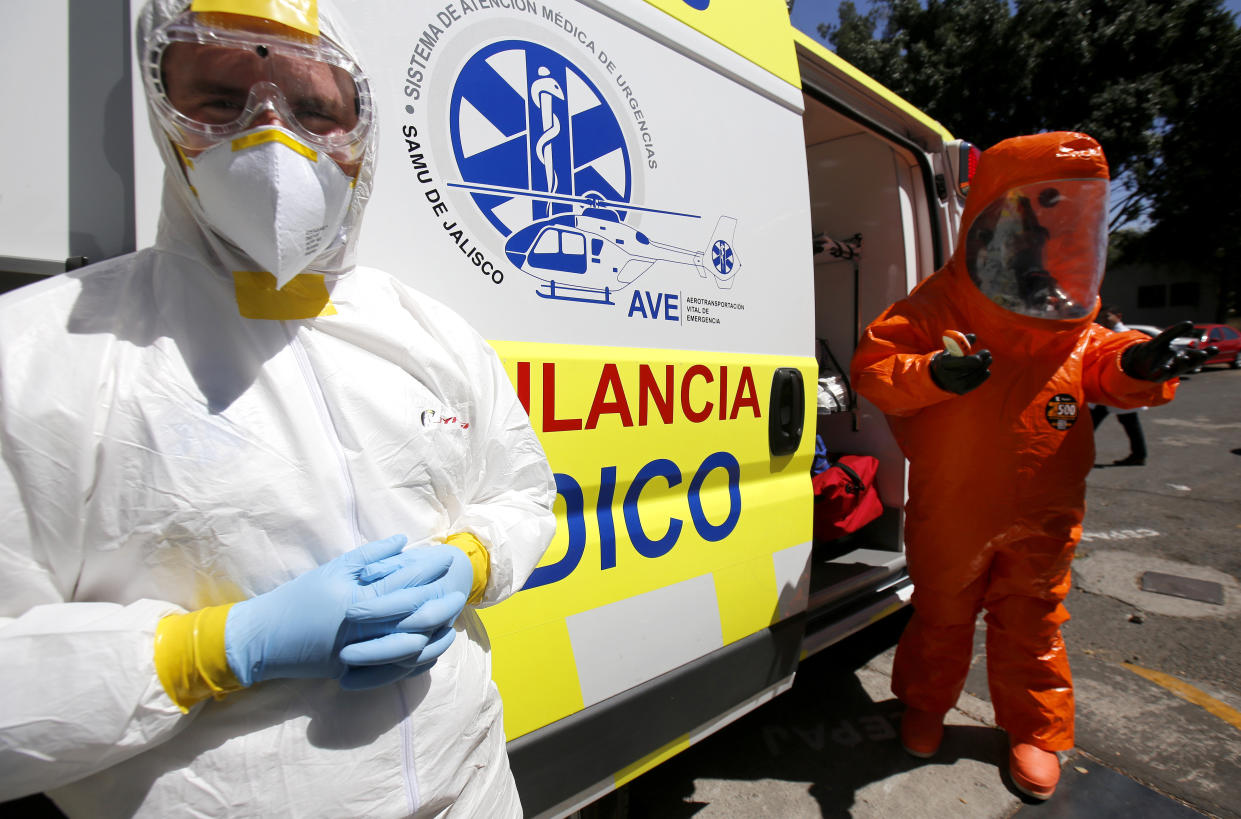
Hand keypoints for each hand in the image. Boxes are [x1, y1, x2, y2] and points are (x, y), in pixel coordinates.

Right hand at [224, 535, 452, 686]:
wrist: (262, 639)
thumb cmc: (298, 598)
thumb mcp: (332, 570)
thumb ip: (370, 556)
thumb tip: (404, 541)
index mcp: (356, 599)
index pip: (404, 585)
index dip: (429, 573)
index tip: (448, 561)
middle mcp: (359, 629)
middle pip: (411, 618)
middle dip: (439, 605)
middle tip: (459, 595)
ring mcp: (356, 655)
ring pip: (407, 648)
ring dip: (432, 635)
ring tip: (450, 623)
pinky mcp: (351, 673)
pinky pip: (390, 671)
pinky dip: (412, 661)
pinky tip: (427, 649)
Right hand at [930, 338, 991, 394]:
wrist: (939, 376)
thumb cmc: (948, 358)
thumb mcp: (951, 349)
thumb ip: (962, 342)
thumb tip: (974, 337)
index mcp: (943, 363)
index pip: (961, 362)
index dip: (973, 359)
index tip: (984, 354)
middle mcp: (947, 376)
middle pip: (968, 369)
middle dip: (981, 361)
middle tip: (988, 353)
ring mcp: (953, 385)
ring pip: (973, 376)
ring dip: (983, 367)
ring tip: (989, 360)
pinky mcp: (960, 391)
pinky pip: (974, 383)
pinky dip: (982, 376)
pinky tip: (986, 370)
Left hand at [1120, 321, 1216, 381]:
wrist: (1136, 360)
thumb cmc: (1154, 350)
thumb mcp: (1164, 339)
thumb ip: (1175, 331)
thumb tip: (1190, 323)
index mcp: (1182, 356)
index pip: (1196, 355)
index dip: (1206, 353)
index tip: (1215, 349)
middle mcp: (1177, 365)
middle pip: (1190, 363)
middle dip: (1196, 359)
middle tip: (1203, 354)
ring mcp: (1167, 371)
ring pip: (1177, 369)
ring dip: (1181, 364)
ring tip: (1184, 357)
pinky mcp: (1156, 376)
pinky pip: (1161, 375)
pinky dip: (1164, 371)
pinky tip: (1166, 367)